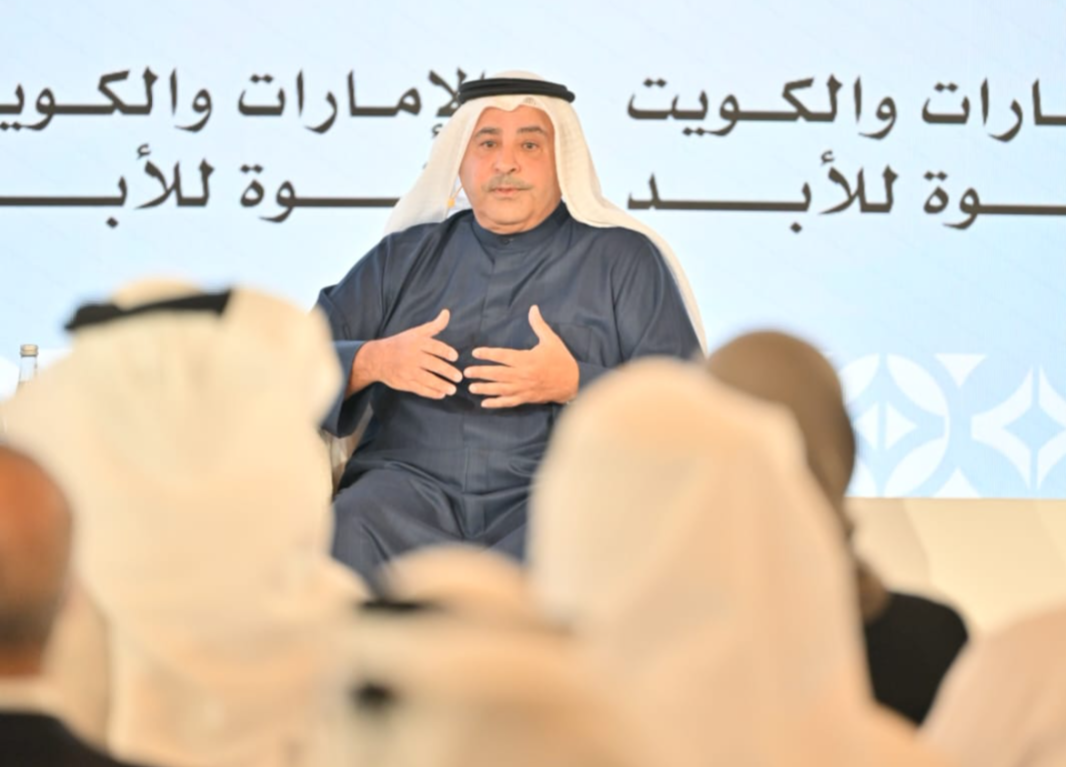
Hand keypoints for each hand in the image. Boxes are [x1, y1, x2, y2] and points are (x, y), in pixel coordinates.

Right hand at [350, 309, 461, 398]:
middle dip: (447, 371)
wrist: (377, 358)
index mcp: (417, 343)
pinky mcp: (405, 382)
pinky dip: (431, 393)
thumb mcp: (416, 332)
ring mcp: (408, 371)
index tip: (455, 357)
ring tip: (453, 389)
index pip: (434, 347)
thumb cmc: (401, 344)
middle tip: (459, 377)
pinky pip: (420, 389)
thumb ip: (434, 326)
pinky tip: (441, 394)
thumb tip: (447, 313)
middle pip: (433, 364)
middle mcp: (413, 357)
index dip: (446, 351)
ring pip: (428, 379)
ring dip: (441, 385)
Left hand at [464, 306, 578, 408]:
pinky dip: (496, 403)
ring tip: (471, 387)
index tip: (475, 352)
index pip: (503, 356)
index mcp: (527, 359)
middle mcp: (523, 375)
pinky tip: (484, 403)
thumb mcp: (551, 340)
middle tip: (466, 372)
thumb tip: (533, 308)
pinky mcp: (526, 398)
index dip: (488, 354)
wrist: (572, 382)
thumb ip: (539, 325)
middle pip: (497, 374)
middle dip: (481, 373)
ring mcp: (524, 388)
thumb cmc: (561, 359)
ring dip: (485, 388)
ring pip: (500, 389)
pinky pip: (509, 402)